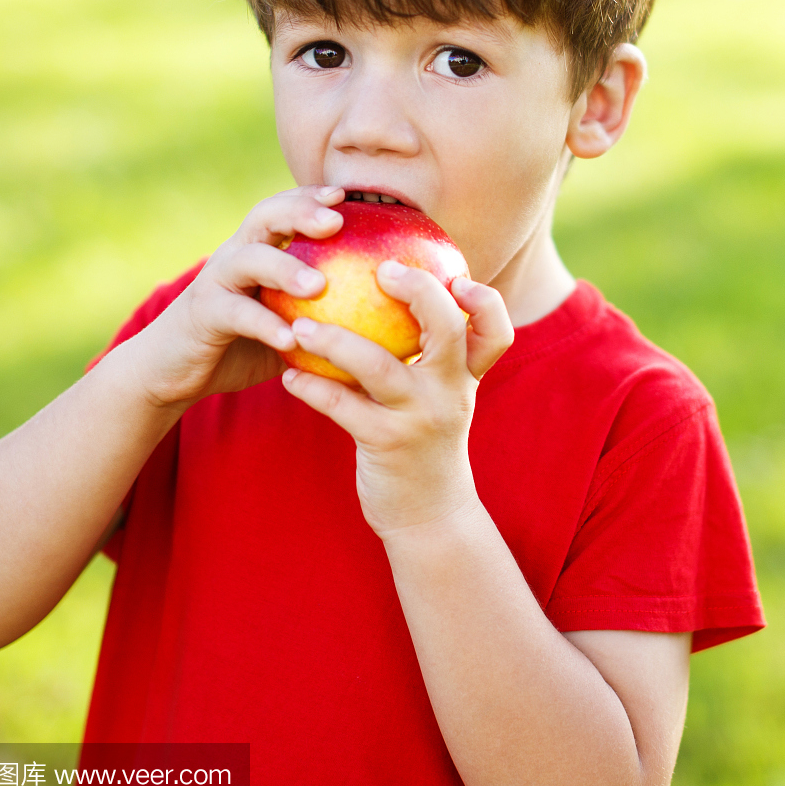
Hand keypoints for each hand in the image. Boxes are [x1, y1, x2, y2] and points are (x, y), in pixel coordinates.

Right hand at [125, 186, 346, 409]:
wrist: (172, 370)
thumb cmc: (239, 345)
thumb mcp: (284, 321)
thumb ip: (319, 310)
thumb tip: (381, 314)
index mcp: (257, 249)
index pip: (285, 209)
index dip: (312, 197)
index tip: (347, 195)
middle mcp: (235, 256)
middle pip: (265, 217)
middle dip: (300, 212)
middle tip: (335, 221)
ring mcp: (216, 282)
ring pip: (248, 259)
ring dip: (283, 268)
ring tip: (318, 285)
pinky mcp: (202, 315)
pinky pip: (235, 314)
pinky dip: (264, 325)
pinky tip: (291, 340)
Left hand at [280, 264, 514, 536]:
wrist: (428, 517)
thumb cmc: (424, 443)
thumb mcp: (439, 399)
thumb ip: (427, 358)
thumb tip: (387, 298)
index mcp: (465, 377)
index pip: (495, 330)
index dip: (483, 299)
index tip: (456, 275)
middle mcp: (449, 392)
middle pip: (446, 329)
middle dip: (418, 290)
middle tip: (380, 268)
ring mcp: (419, 417)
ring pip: (377, 365)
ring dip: (333, 338)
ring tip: (300, 325)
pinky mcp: (386, 443)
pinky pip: (341, 405)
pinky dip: (311, 387)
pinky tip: (289, 375)